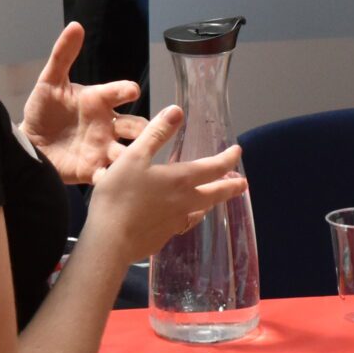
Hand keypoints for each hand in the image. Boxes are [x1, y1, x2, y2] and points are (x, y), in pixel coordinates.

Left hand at [22, 21, 145, 184]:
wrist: (29, 143)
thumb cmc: (44, 110)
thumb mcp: (50, 81)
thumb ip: (63, 55)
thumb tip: (76, 25)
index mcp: (99, 100)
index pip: (120, 92)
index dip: (125, 90)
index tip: (131, 91)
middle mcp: (108, 124)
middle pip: (137, 126)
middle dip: (148, 128)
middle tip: (156, 130)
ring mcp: (103, 148)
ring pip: (130, 152)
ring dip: (137, 155)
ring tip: (142, 159)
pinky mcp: (93, 170)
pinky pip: (109, 174)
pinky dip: (114, 177)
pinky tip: (115, 180)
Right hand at [84, 105, 245, 262]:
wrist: (110, 241)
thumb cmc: (120, 195)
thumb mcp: (134, 157)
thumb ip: (156, 134)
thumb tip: (177, 111)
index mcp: (180, 180)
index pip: (213, 168)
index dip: (228, 158)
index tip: (237, 151)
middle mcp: (184, 203)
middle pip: (215, 194)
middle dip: (231, 187)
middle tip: (243, 184)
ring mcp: (175, 224)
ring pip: (200, 212)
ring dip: (211, 204)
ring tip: (213, 201)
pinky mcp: (162, 238)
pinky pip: (181, 225)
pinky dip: (187, 218)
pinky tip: (179, 219)